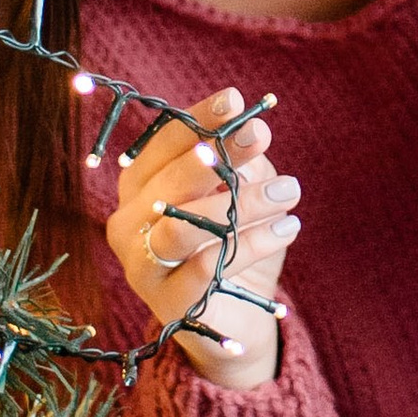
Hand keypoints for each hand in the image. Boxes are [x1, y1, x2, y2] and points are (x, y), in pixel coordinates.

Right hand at [104, 87, 299, 386]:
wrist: (235, 317)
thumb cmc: (233, 242)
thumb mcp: (241, 195)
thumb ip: (240, 165)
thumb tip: (254, 131)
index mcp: (140, 186)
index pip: (163, 144)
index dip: (199, 120)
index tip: (237, 99)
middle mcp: (127, 223)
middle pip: (169, 181)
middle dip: (220, 156)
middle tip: (264, 137)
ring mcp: (141, 266)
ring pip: (182, 226)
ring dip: (241, 203)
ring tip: (290, 191)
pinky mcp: (166, 305)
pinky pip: (206, 267)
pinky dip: (252, 243)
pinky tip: (289, 228)